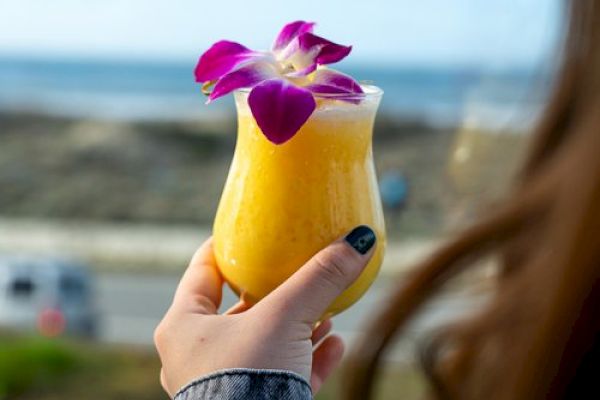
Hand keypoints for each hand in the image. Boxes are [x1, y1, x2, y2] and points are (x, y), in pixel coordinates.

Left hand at [154, 226, 375, 396]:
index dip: (226, 249)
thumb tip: (358, 240)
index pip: (202, 272)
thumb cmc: (249, 379)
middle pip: (237, 312)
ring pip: (263, 346)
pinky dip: (308, 360)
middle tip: (295, 275)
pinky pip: (281, 377)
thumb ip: (319, 278)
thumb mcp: (285, 318)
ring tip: (325, 313)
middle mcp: (196, 356)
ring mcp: (221, 386)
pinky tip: (335, 346)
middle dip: (273, 294)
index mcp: (184, 326)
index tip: (249, 233)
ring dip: (296, 328)